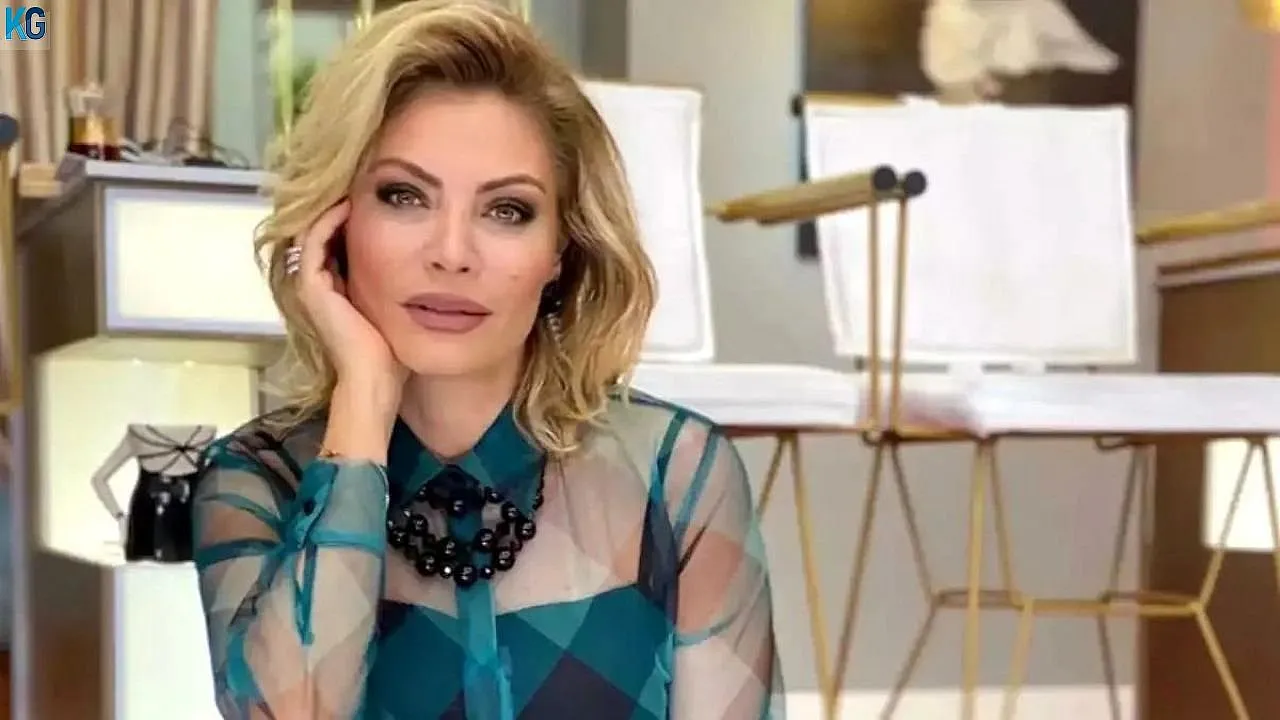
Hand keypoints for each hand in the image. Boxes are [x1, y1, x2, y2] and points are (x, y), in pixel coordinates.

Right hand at [294, 201, 406, 412]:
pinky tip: (353, 205)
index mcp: (338, 290)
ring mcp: (312, 285)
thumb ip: (404, 286)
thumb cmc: (392, 353)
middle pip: (327, 233)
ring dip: (336, 208)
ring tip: (360, 186)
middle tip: (369, 184)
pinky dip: (330, 220)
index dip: (360, 219)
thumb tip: (433, 264)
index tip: (385, 200)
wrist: (376, 379)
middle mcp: (320, 285)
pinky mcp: (311, 286)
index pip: (341, 242)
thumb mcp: (399, 308)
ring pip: (316, 231)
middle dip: (347, 208)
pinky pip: (315, 240)